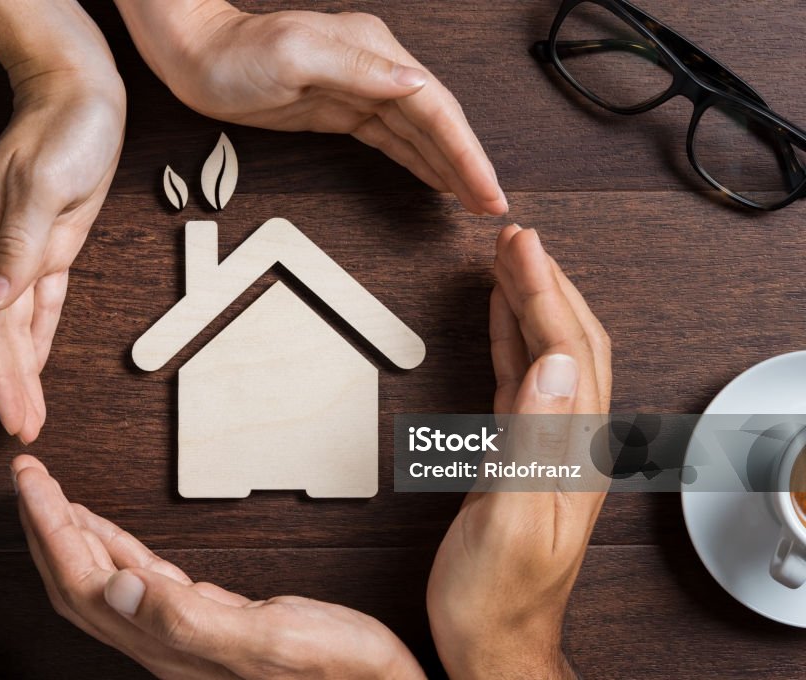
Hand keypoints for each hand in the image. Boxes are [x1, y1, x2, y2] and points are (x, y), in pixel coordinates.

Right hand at [0, 0, 125, 441]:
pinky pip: (40, 304)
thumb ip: (20, 244)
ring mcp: (21, 251)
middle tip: (23, 430)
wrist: (79, 95)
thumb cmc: (64, 129)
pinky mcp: (50, 247)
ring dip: (22, 371)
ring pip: (16, 326)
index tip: (14, 416)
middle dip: (9, 386)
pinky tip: (38, 363)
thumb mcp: (45, 183)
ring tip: (28, 411)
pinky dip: (38, 338)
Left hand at [12, 454, 424, 678]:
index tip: (32, 485)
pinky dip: (114, 545)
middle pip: (80, 580)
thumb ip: (188, 619)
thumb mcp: (265, 639)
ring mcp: (180, 628)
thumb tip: (115, 590)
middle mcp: (163, 638)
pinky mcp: (203, 615)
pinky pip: (138, 575)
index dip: (51, 530)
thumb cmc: (333, 668)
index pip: (86, 582)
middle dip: (46, 525)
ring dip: (71, 533)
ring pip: (103, 577)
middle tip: (28, 477)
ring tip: (50, 495)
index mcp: (168, 642)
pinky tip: (106, 529)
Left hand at [116, 0, 506, 215]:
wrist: (195, 56)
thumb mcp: (296, 53)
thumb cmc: (235, 54)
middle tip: (491, 204)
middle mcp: (375, 69)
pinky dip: (418, 160)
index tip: (487, 187)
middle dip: (468, 165)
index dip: (466, 152)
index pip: (436, 108)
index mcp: (374, 54)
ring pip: (419, 134)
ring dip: (449, 167)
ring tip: (474, 199)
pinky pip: (392, 139)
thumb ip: (360, 68)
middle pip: (437, 123)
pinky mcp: (342, 110)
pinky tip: (435, 177)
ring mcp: (360, 90)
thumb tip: (415, 83)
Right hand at [426, 226, 611, 678]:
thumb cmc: (497, 597)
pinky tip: (500, 319)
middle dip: (545, 281)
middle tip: (514, 236)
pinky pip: (523, 379)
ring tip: (509, 260)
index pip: (566, 350)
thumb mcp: (513, 520)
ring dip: (531, 301)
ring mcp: (549, 446)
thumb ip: (535, 440)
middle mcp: (572, 443)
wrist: (493, 644)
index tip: (519, 244)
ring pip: (549, 353)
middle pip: (570, 341)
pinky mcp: (522, 454)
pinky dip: (512, 338)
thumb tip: (554, 362)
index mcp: (575, 453)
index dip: (542, 290)